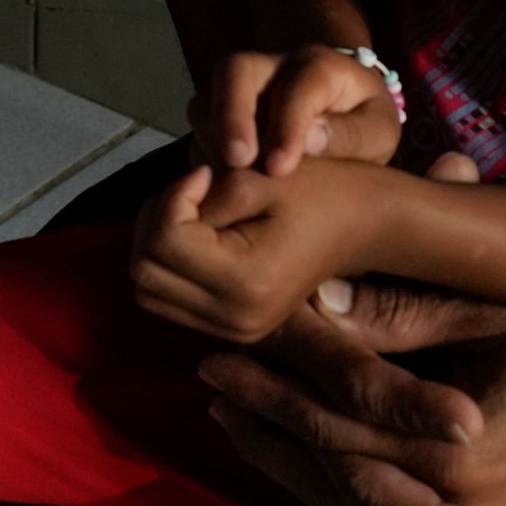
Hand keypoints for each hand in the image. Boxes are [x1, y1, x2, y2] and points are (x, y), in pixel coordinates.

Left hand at [133, 156, 389, 343]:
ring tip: (195, 212)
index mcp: (245, 283)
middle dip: (156, 221)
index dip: (171, 197)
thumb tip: (163, 212)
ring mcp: (233, 330)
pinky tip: (201, 236)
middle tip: (193, 192)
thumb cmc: (315, 191)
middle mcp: (236, 320)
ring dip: (157, 243)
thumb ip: (198, 196)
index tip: (204, 175)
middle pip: (143, 271)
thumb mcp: (254, 178)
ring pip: (147, 287)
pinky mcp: (230, 328)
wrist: (361, 225)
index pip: (163, 242)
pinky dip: (170, 264)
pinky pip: (168, 297)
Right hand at [194, 45, 404, 178]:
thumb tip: (309, 141)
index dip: (286, 125)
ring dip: (213, 139)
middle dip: (231, 115)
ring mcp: (241, 86)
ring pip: (208, 97)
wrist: (343, 104)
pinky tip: (220, 184)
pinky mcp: (220, 108)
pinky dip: (205, 154)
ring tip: (227, 179)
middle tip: (238, 160)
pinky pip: (200, 126)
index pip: (297, 86)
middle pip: (235, 70)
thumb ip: (351, 135)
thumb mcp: (378, 131)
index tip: (281, 169)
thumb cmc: (363, 119)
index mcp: (320, 67)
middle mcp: (273, 66)